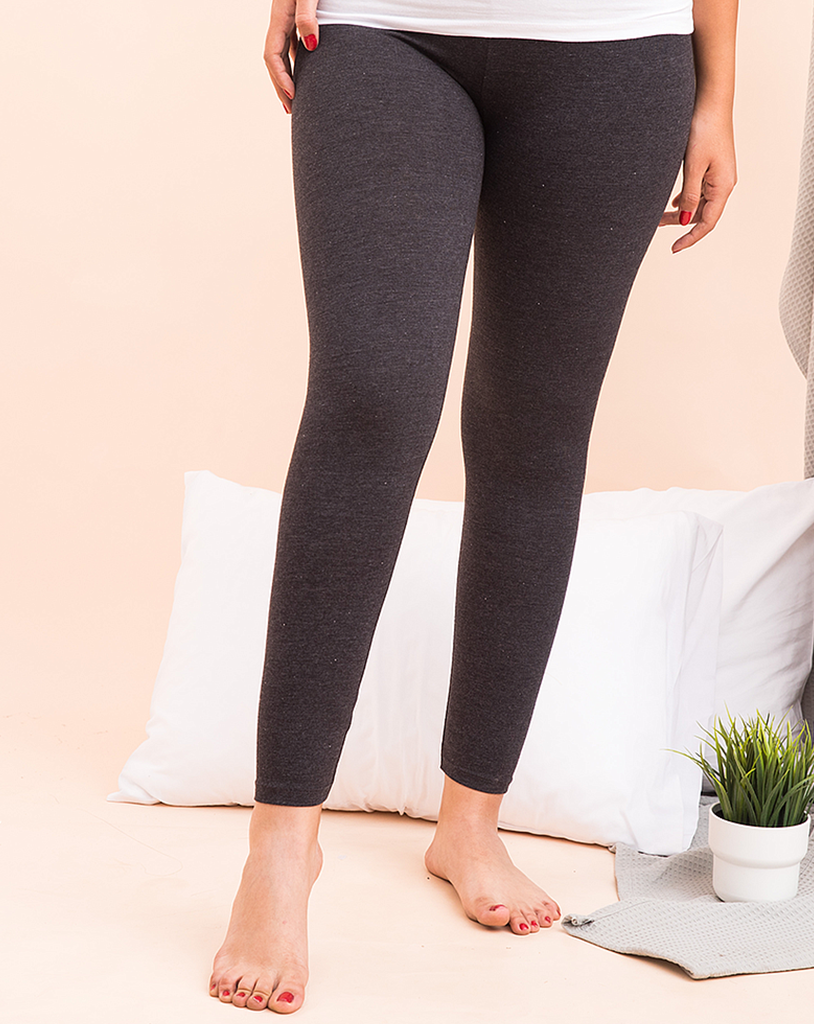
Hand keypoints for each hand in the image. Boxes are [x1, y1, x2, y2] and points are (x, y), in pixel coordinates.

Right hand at [263, 0, 318, 114]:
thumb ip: (307, 17)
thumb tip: (310, 46)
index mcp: (279, 16)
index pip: (272, 55)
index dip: (280, 78)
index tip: (292, 96)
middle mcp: (281, 19)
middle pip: (275, 59)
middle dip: (280, 85)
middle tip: (290, 109)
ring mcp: (288, 17)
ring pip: (283, 53)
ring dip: (287, 76)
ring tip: (294, 98)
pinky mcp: (297, 15)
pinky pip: (292, 44)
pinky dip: (295, 62)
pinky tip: (303, 73)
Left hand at [659, 103, 736, 252]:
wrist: (711, 103)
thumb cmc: (704, 130)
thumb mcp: (693, 166)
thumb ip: (689, 194)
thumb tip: (684, 219)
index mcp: (723, 187)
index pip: (707, 223)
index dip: (690, 238)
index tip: (674, 249)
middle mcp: (723, 184)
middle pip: (702, 214)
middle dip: (680, 224)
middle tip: (656, 226)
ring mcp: (719, 175)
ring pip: (699, 203)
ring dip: (681, 211)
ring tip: (659, 216)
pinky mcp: (712, 167)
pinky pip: (699, 191)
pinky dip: (685, 199)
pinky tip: (672, 202)